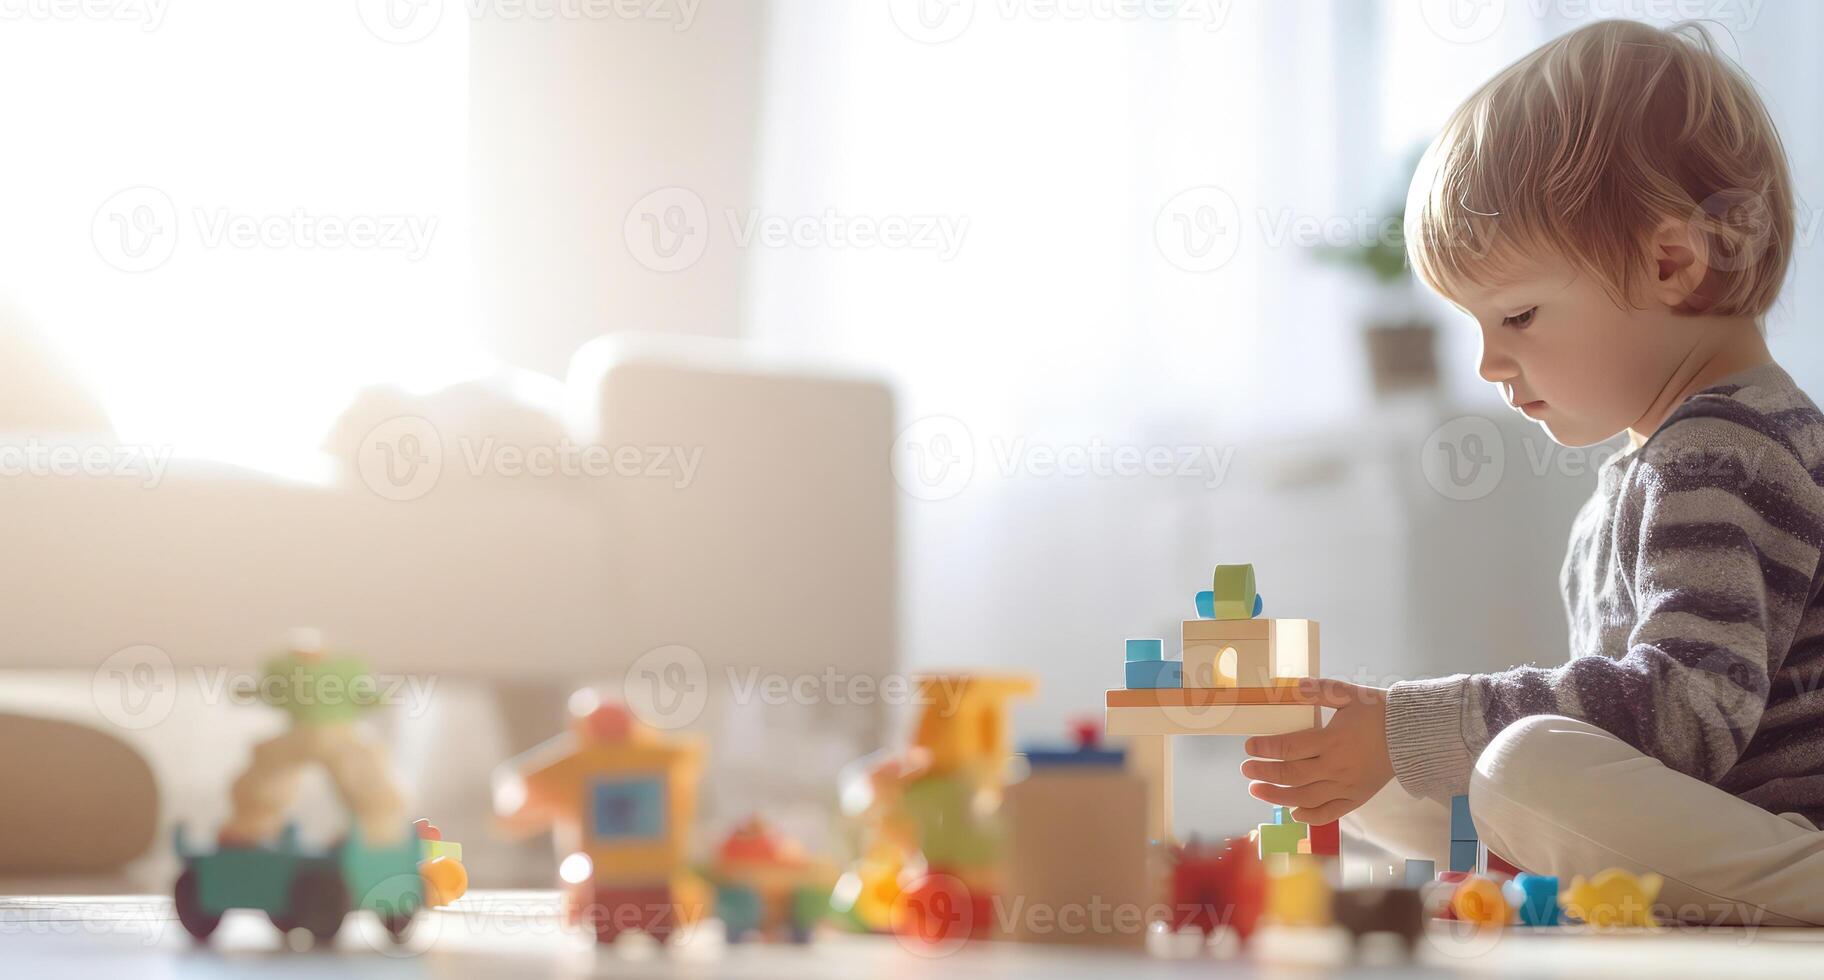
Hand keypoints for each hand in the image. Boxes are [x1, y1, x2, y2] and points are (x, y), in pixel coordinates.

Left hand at [1239, 678, 1394, 824]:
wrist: (1411, 735)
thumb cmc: (1378, 712)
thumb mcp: (1350, 694)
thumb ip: (1321, 690)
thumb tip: (1294, 686)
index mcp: (1333, 740)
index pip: (1290, 747)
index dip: (1266, 749)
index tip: (1248, 747)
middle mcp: (1337, 767)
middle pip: (1292, 775)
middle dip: (1265, 773)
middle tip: (1246, 769)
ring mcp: (1346, 787)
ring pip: (1305, 798)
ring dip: (1277, 797)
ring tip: (1257, 790)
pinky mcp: (1356, 799)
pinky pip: (1329, 813)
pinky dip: (1308, 816)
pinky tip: (1292, 811)